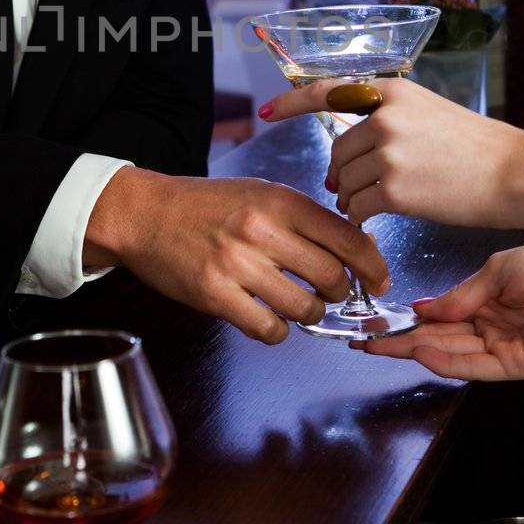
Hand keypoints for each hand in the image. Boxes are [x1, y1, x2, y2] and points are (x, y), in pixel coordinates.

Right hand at [83, 168, 389, 344]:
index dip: (372, 264)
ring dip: (311, 312)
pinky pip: (269, 328)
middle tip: (333, 291)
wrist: (145, 214)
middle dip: (341, 291)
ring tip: (299, 303)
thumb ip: (303, 217)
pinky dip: (278, 330)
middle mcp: (261, 231)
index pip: (347, 238)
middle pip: (332, 276)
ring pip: (305, 307)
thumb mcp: (259, 193)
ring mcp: (237, 265)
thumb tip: (354, 247)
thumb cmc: (205, 204)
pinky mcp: (215, 295)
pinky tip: (269, 316)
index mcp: (278, 201)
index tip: (378, 278)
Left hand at [259, 76, 521, 227]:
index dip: (293, 102)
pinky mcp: (395, 189)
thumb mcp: (431, 113)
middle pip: (339, 150)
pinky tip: (377, 218)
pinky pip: (357, 207)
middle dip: (341, 172)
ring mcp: (389, 153)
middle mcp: (386, 117)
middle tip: (349, 187)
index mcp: (394, 91)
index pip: (328, 90)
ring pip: (346, 181)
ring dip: (353, 197)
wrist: (516, 174)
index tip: (268, 111)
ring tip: (376, 201)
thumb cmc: (480, 148)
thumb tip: (353, 146)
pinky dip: (361, 217)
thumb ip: (391, 119)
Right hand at [353, 238, 523, 380]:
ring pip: (452, 354)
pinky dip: (447, 362)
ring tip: (382, 346)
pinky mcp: (517, 365)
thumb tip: (423, 309)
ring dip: (416, 352)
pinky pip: (475, 367)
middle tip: (367, 341)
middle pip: (440, 339)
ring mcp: (504, 348)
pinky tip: (421, 351)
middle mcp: (493, 328)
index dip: (410, 320)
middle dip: (402, 340)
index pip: (441, 317)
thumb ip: (460, 296)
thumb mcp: (496, 271)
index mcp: (489, 302)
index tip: (379, 320)